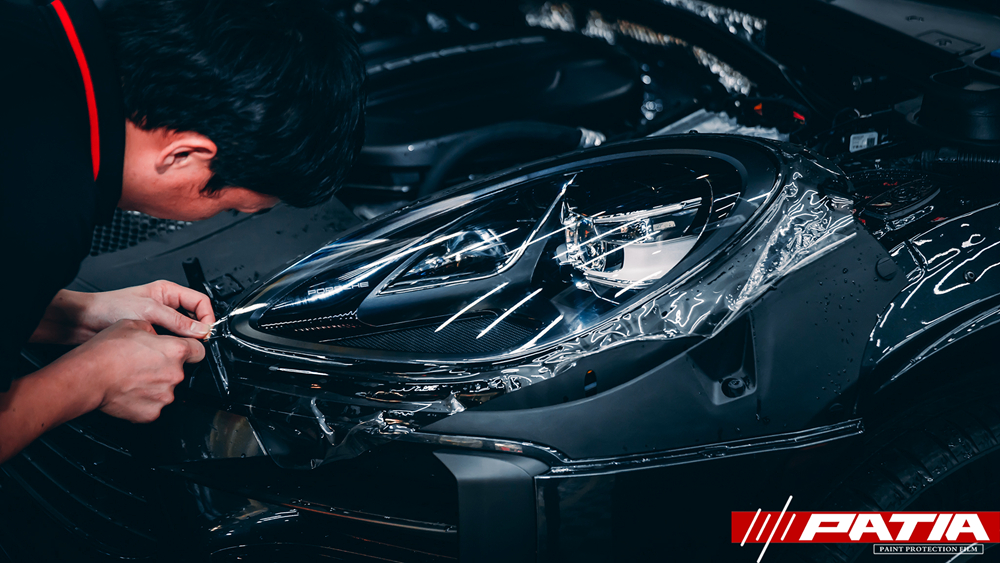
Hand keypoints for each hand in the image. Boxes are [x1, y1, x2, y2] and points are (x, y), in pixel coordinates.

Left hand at [32, 281, 215, 344]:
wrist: (84, 322)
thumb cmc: (109, 307)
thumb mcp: (150, 311)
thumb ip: (178, 321)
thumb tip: (201, 330)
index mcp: (169, 292)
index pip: (200, 302)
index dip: (207, 317)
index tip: (206, 333)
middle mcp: (166, 306)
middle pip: (194, 318)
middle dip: (196, 331)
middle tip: (196, 343)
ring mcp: (159, 321)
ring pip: (182, 333)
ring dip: (182, 341)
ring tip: (177, 347)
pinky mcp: (151, 335)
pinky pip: (169, 342)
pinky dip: (170, 348)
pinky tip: (165, 352)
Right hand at [59, 319, 205, 422]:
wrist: (87, 377)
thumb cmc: (106, 352)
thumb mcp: (133, 324)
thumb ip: (155, 329)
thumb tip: (158, 334)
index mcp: (175, 351)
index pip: (199, 350)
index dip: (190, 349)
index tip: (184, 351)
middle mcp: (175, 374)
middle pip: (180, 371)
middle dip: (167, 368)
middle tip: (145, 364)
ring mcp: (165, 396)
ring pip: (167, 389)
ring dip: (156, 385)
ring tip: (134, 378)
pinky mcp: (153, 413)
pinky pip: (154, 405)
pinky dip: (145, 401)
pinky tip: (131, 391)